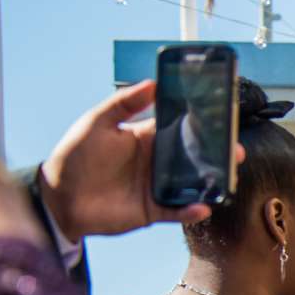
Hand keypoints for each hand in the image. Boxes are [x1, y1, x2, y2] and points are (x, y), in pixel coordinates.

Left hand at [39, 80, 242, 240]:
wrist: (59, 196)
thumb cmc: (74, 155)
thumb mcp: (96, 122)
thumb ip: (123, 102)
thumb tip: (151, 83)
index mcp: (145, 138)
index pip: (178, 129)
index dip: (199, 125)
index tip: (220, 119)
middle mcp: (155, 162)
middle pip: (193, 158)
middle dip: (216, 155)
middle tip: (234, 151)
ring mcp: (156, 187)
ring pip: (191, 185)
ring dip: (211, 183)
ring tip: (227, 178)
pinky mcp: (152, 210)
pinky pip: (177, 211)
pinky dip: (191, 210)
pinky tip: (202, 207)